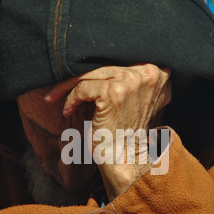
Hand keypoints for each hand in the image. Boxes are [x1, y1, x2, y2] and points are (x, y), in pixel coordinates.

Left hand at [44, 64, 171, 199]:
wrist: (125, 158)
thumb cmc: (126, 130)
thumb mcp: (137, 97)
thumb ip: (133, 76)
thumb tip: (108, 56)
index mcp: (158, 72)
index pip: (119, 60)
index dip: (97, 67)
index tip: (80, 78)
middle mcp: (149, 72)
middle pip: (104, 64)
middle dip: (77, 74)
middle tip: (58, 87)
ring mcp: (131, 81)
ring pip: (90, 74)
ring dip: (67, 86)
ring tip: (55, 96)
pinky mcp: (113, 92)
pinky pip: (83, 88)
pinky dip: (70, 99)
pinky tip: (67, 111)